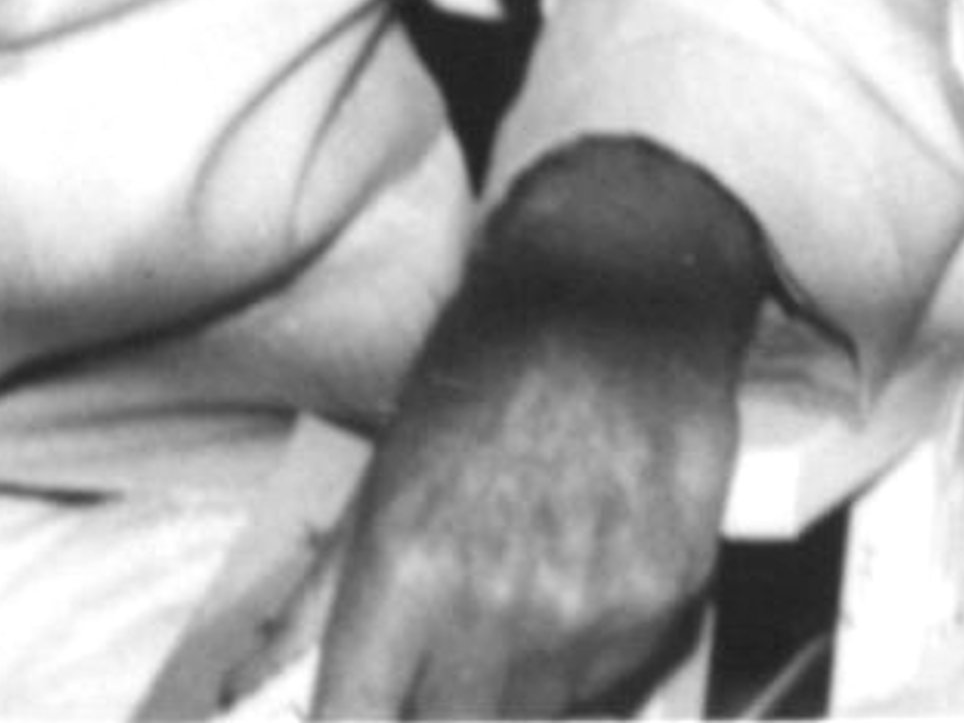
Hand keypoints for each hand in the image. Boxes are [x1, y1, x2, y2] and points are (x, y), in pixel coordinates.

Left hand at [311, 140, 764, 716]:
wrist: (622, 284)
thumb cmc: (494, 360)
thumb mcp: (389, 466)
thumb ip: (346, 592)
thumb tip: (297, 683)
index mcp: (407, 565)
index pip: (359, 722)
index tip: (368, 716)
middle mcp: (496, 605)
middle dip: (438, 709)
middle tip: (443, 669)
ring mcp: (589, 612)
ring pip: (537, 717)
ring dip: (518, 686)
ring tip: (525, 588)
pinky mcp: (667, 602)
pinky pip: (617, 681)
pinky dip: (593, 654)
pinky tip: (584, 574)